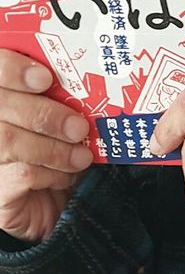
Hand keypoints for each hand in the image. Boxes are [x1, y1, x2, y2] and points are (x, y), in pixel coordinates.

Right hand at [0, 51, 91, 241]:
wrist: (45, 205)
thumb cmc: (51, 153)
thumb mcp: (56, 120)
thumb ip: (58, 99)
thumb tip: (87, 83)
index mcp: (2, 96)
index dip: (11, 69)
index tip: (44, 77)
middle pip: (0, 104)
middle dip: (44, 113)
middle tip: (78, 127)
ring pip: (9, 140)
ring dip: (55, 148)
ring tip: (81, 156)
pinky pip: (22, 173)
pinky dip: (52, 172)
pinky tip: (67, 177)